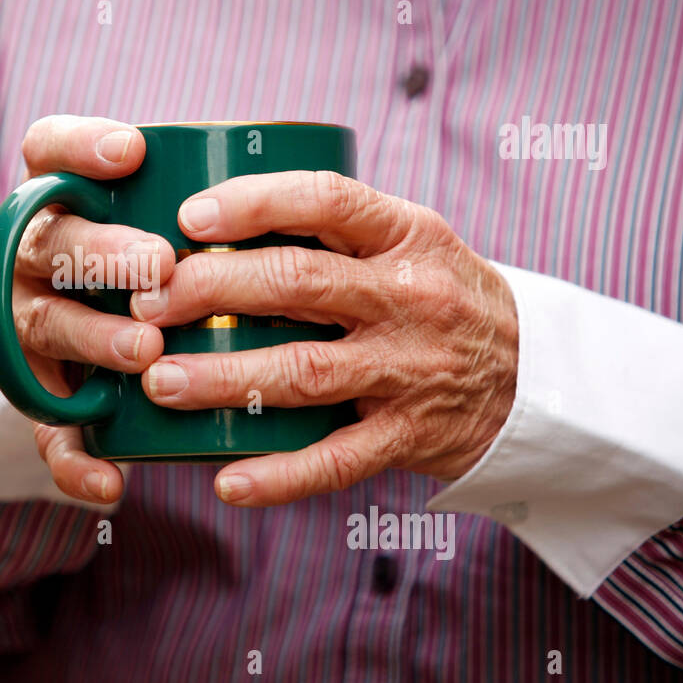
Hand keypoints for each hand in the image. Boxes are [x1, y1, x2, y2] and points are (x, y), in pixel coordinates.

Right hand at [11, 115, 175, 504]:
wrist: (92, 344)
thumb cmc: (156, 266)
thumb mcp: (168, 222)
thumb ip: (210, 204)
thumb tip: (303, 178)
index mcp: (63, 200)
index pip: (48, 150)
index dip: (80, 147)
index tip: (134, 152)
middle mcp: (36, 258)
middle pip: (50, 242)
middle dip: (103, 253)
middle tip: (158, 266)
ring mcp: (32, 325)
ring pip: (45, 326)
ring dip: (92, 339)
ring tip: (144, 352)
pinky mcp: (42, 395)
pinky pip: (45, 430)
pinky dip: (75, 460)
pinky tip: (110, 483)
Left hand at [129, 170, 518, 506]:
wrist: (535, 379)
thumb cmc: (440, 298)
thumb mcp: (410, 243)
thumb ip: (333, 230)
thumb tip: (209, 221)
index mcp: (406, 235)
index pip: (326, 201)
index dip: (252, 203)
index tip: (187, 217)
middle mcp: (410, 297)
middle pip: (297, 284)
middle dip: (210, 290)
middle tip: (146, 303)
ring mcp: (411, 370)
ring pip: (304, 372)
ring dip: (223, 378)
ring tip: (160, 382)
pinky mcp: (410, 436)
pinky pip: (337, 460)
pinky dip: (279, 476)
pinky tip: (226, 481)